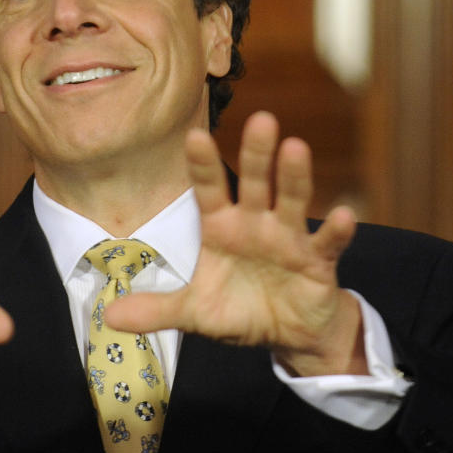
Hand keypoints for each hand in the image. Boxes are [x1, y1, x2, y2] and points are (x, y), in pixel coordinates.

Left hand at [104, 111, 365, 376]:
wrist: (287, 332)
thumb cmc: (239, 310)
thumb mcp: (194, 312)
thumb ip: (156, 310)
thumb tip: (107, 318)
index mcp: (222, 229)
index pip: (209, 191)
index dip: (203, 166)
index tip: (193, 136)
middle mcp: (256, 224)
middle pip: (256, 183)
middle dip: (257, 153)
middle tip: (260, 119)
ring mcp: (288, 239)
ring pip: (291, 200)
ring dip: (294, 176)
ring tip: (295, 147)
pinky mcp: (317, 261)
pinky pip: (327, 243)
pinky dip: (336, 230)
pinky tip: (344, 213)